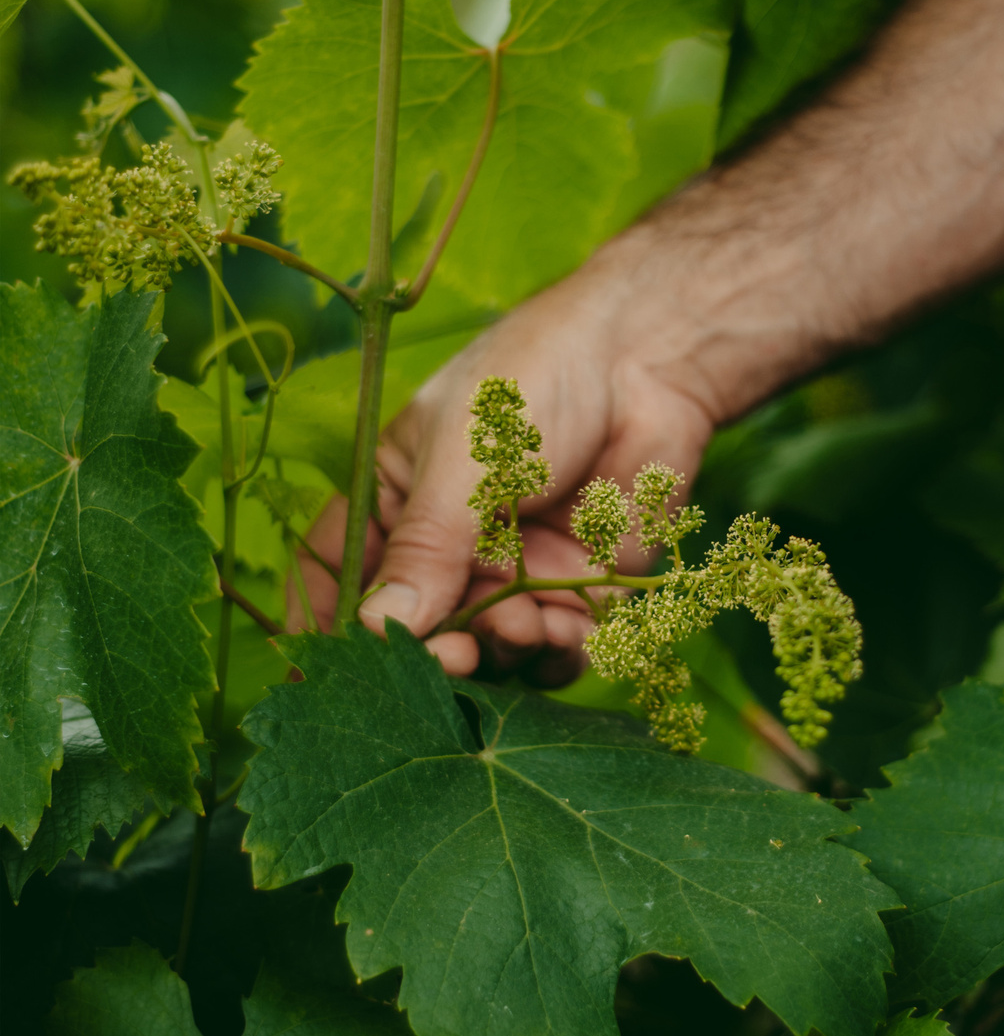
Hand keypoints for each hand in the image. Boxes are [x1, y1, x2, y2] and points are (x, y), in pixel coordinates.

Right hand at [296, 269, 721, 677]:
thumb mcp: (464, 458)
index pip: (341, 571)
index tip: (325, 672)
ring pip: (490, 648)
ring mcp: (517, 572)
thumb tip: (374, 627)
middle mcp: (451, 547)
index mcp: (397, 500)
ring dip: (498, 652)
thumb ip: (426, 545)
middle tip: (449, 658)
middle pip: (419, 628)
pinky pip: (560, 649)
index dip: (326, 624)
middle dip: (431, 652)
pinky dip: (558, 655)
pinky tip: (562, 635)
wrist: (647, 364)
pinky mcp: (583, 587)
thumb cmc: (536, 381)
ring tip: (518, 625)